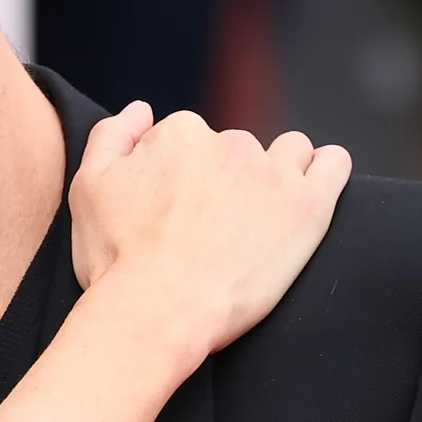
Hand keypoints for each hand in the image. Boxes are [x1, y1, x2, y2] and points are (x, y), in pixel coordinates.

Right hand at [69, 102, 351, 358]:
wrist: (157, 312)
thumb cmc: (117, 260)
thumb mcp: (88, 189)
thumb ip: (113, 136)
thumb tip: (142, 109)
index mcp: (178, 133)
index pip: (188, 140)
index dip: (181, 179)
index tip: (177, 215)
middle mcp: (229, 142)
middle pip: (235, 149)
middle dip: (228, 180)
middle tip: (213, 231)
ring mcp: (272, 173)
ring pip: (287, 153)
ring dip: (278, 173)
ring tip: (260, 219)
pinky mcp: (307, 205)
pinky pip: (334, 165)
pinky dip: (326, 171)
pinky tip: (310, 193)